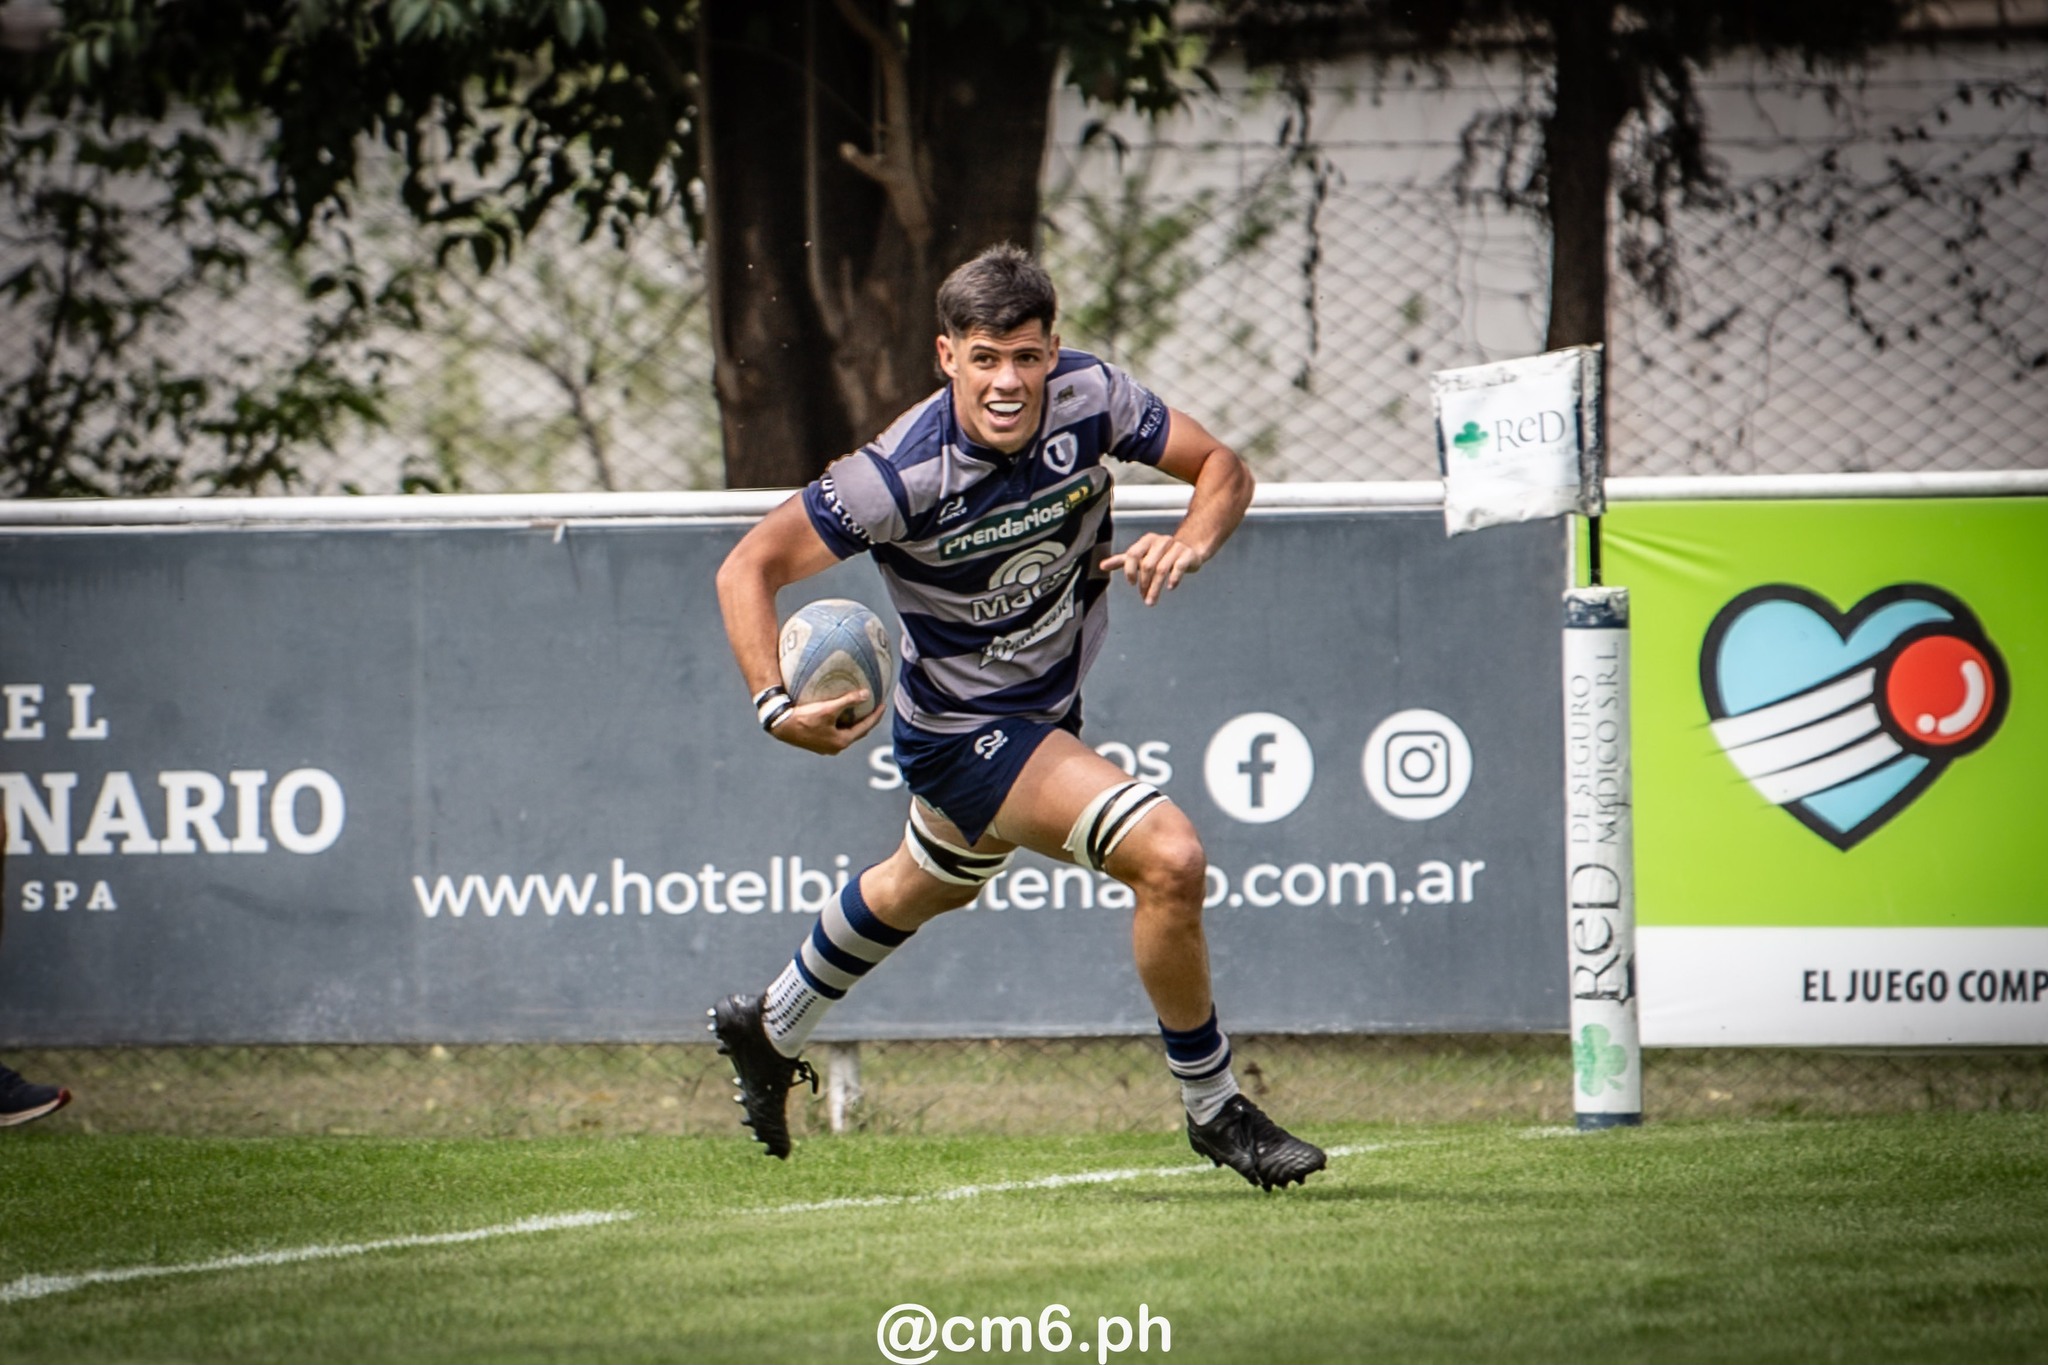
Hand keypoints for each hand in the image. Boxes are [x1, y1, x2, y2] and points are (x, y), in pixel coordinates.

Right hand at [769, 689, 886, 754]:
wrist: (780, 725)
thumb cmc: (805, 717)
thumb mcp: (828, 708)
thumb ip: (848, 701)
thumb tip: (866, 693)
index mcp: (841, 742)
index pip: (865, 727)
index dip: (876, 716)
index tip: (883, 705)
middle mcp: (835, 748)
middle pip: (857, 732)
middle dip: (867, 720)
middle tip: (875, 708)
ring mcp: (825, 747)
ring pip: (846, 733)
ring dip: (854, 723)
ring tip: (861, 711)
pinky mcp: (817, 743)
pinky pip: (836, 732)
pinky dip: (843, 724)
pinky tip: (841, 715)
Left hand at [1101, 532, 1205, 605]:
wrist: (1190, 549)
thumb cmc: (1161, 554)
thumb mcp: (1142, 555)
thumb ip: (1122, 561)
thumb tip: (1102, 566)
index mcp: (1147, 540)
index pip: (1133, 553)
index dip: (1130, 569)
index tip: (1131, 583)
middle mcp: (1161, 541)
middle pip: (1148, 565)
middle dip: (1144, 584)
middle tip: (1143, 598)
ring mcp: (1176, 547)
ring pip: (1162, 569)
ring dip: (1155, 588)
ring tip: (1151, 601)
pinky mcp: (1187, 555)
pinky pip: (1179, 567)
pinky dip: (1173, 578)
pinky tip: (1170, 588)